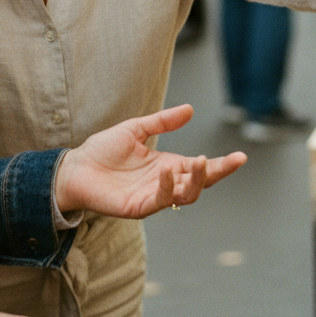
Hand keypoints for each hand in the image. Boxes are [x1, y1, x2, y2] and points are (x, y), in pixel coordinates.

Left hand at [54, 104, 246, 217]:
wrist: (75, 166)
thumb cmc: (103, 150)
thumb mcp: (136, 129)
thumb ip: (162, 122)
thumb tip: (190, 109)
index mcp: (167, 165)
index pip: (199, 167)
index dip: (220, 165)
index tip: (240, 157)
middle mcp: (164, 182)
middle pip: (199, 184)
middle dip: (217, 173)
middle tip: (232, 161)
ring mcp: (153, 197)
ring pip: (185, 196)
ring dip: (195, 180)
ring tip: (199, 159)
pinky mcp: (138, 207)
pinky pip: (158, 200)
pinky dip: (166, 186)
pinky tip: (166, 169)